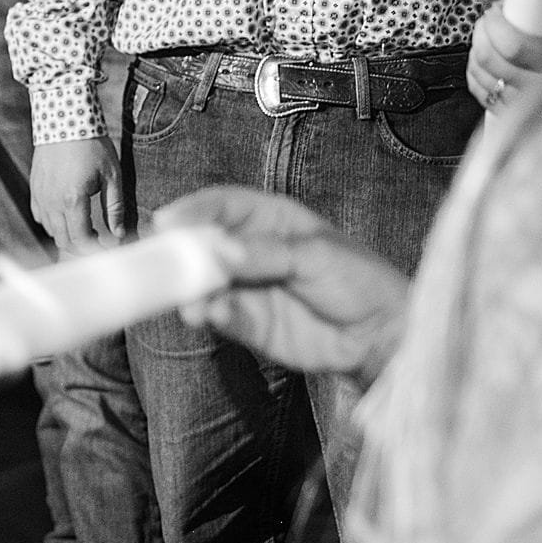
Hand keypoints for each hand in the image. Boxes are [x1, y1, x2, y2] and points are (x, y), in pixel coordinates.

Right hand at [31, 136, 121, 253]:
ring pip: (51, 231)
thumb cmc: (92, 146)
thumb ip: (115, 207)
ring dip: (68, 237)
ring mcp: (41, 196)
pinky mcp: (35, 189)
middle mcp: (53, 202)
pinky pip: (41, 217)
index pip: (81, 239)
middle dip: (83, 248)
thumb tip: (118, 233)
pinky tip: (68, 218)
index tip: (107, 249)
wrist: (64, 120)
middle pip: (64, 240)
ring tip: (86, 231)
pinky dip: (54, 224)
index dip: (95, 250)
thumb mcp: (112, 175)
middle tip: (99, 244)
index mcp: (73, 200)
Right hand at [160, 187, 413, 382]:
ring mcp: (246, 288)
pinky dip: (210, 315)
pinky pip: (220, 316)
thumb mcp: (316, 256)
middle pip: (203, 245)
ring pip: (204, 284)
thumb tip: (219, 252)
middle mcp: (250, 251)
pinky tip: (209, 316)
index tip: (167, 222)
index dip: (193, 210)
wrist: (381, 336)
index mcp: (269, 220)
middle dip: (180, 253)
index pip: (222, 206)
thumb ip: (265, 253)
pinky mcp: (247, 324)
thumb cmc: (359, 280)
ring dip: (191, 290)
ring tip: (190, 301)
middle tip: (160, 263)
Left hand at [466, 0, 541, 111]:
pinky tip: (483, 62)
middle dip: (482, 32)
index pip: (514, 46)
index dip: (496, 23)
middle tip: (487, 20)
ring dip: (477, 52)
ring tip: (485, 37)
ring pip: (482, 77)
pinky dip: (477, 76)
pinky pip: (483, 96)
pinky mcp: (514, 115)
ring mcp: (527, 105)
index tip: (495, 10)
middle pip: (491, 61)